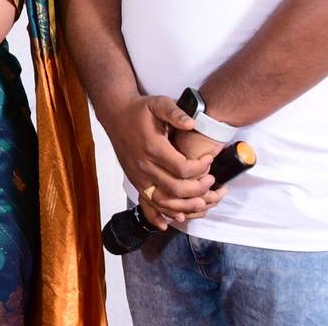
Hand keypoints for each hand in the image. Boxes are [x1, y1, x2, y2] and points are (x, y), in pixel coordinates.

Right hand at [103, 94, 213, 225]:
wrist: (115, 114)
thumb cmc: (140, 110)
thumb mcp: (158, 103)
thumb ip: (175, 113)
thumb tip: (193, 124)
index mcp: (152, 147)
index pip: (182, 168)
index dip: (200, 168)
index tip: (209, 160)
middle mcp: (144, 166)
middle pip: (175, 189)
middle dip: (198, 188)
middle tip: (211, 180)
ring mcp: (138, 176)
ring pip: (162, 201)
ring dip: (183, 206)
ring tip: (201, 201)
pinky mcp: (135, 181)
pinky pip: (146, 204)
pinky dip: (157, 216)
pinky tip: (168, 223)